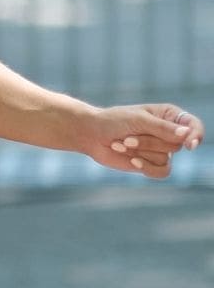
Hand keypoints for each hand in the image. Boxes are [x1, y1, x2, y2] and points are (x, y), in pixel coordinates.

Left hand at [80, 104, 204, 178]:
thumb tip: (186, 134)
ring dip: (140, 152)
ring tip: (122, 144)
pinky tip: (132, 161)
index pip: (193, 126)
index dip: (196, 135)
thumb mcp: (138, 120)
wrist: (92, 135)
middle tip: (127, 136)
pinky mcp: (151, 164)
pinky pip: (161, 172)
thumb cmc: (114, 121)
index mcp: (170, 115)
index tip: (190, 144)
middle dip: (148, 142)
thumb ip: (162, 128)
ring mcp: (160, 150)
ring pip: (165, 158)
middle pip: (175, 145)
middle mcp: (169, 133)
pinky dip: (146, 167)